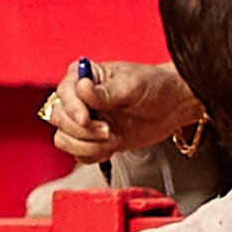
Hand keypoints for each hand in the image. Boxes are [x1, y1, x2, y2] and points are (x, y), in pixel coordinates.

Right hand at [41, 59, 198, 164]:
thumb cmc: (155, 86)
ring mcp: (85, 120)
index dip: (73, 110)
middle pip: (58, 119)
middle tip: (109, 130)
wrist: (173, 107)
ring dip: (88, 145)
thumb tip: (82, 87)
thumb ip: (104, 92)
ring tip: (113, 138)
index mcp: (84, 76)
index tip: (87, 119)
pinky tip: (112, 145)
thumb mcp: (131, 85)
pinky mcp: (93, 140)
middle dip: (83, 131)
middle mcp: (79, 98)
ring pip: (64, 139)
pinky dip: (94, 155)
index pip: (63, 95)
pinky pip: (78, 154)